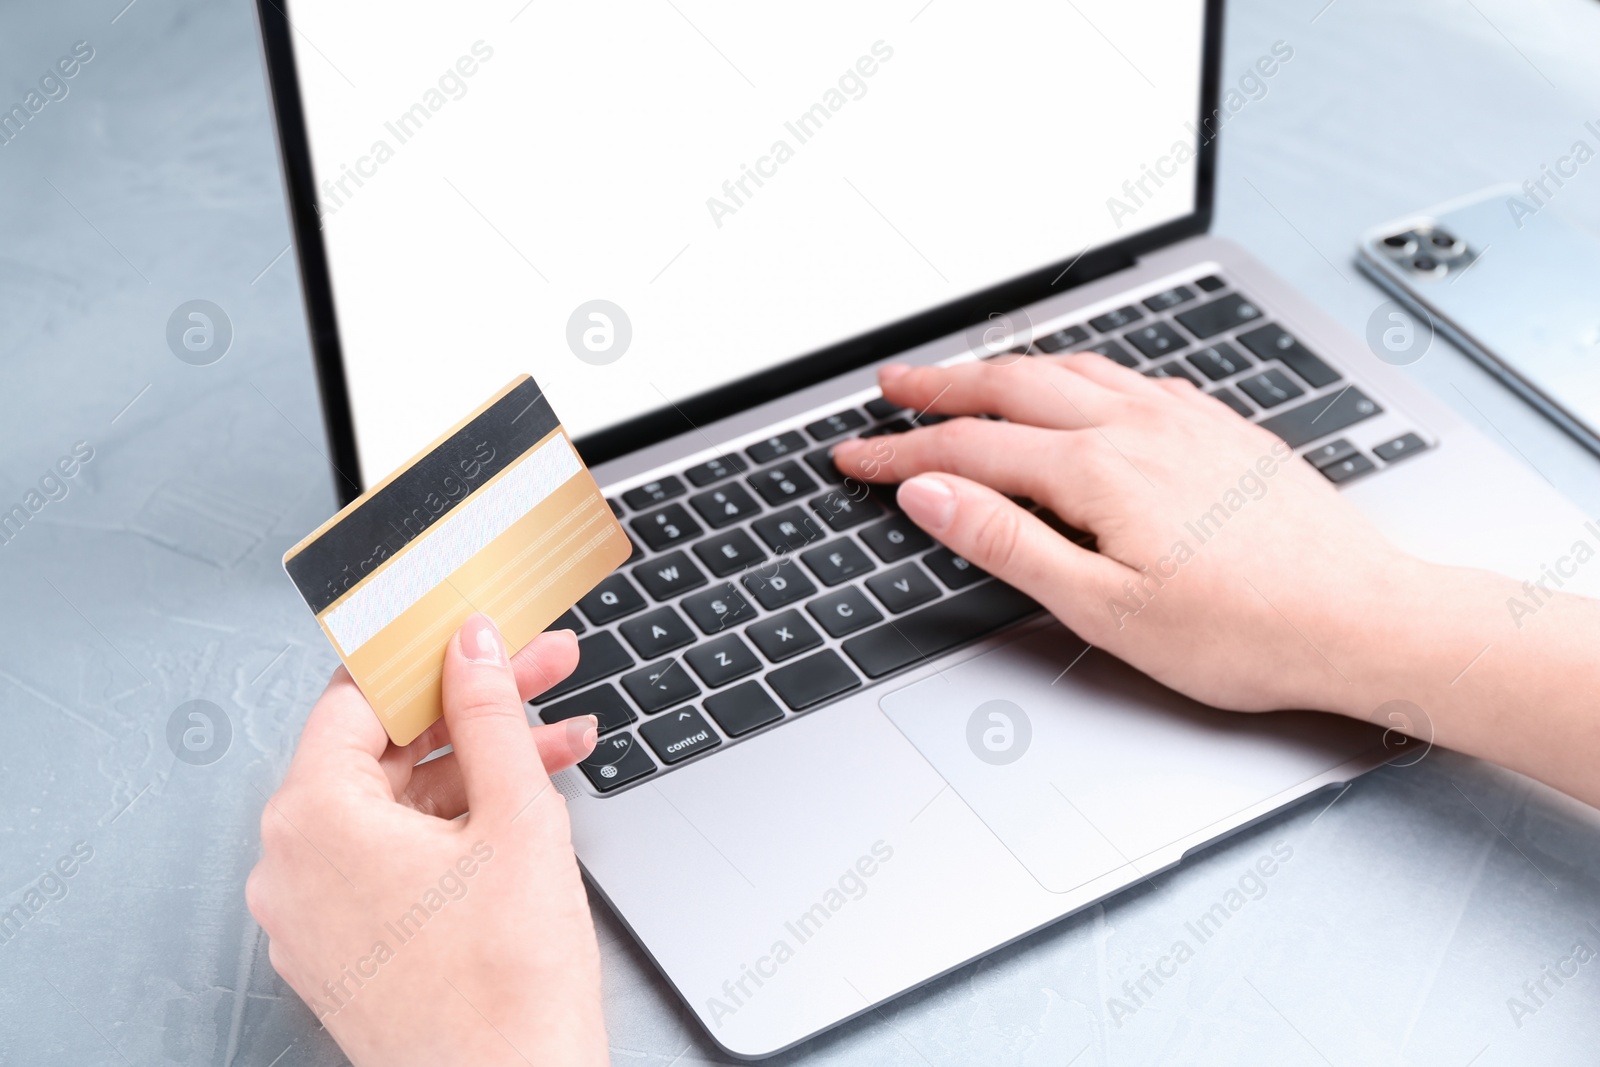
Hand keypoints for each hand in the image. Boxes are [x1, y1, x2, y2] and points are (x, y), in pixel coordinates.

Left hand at [247, 617, 607, 1066]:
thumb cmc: (506, 988)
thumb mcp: (515, 817)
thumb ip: (490, 715)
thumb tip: (473, 647)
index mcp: (312, 820)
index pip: (361, 697)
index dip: (431, 655)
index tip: (480, 635)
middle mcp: (294, 865)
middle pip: (385, 750)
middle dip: (475, 709)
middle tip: (542, 675)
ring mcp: (316, 913)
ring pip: (398, 805)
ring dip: (481, 768)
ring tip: (559, 741)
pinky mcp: (348, 947)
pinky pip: (395, 858)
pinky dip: (457, 826)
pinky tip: (525, 801)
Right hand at [831, 355, 1417, 715]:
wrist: (1364, 619)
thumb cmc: (1246, 632)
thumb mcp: (1104, 608)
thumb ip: (1008, 542)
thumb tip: (932, 495)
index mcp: (1098, 469)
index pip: (970, 450)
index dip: (901, 455)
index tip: (855, 457)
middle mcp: (1139, 425)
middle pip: (1013, 385)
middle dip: (940, 386)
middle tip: (890, 387)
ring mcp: (1184, 419)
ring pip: (1072, 368)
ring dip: (1006, 366)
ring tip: (966, 375)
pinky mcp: (1220, 427)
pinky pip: (1130, 375)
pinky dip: (1077, 371)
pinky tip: (1080, 385)